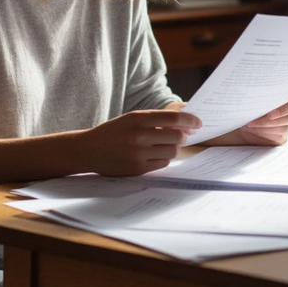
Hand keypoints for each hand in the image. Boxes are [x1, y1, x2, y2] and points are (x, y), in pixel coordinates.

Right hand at [77, 109, 200, 175]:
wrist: (88, 149)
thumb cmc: (113, 132)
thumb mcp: (131, 119)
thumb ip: (155, 121)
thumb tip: (184, 125)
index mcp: (138, 118)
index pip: (174, 118)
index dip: (190, 120)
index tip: (198, 122)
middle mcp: (139, 135)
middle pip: (177, 136)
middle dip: (183, 136)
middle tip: (182, 136)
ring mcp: (138, 153)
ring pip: (172, 151)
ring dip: (174, 148)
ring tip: (165, 145)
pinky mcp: (138, 168)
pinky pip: (163, 163)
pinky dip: (164, 158)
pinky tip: (156, 154)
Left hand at [208, 94, 287, 145]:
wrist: (248, 117)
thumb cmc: (255, 102)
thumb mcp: (258, 95)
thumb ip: (263, 93)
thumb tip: (257, 94)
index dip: (285, 108)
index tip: (270, 113)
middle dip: (270, 120)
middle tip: (254, 120)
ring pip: (284, 128)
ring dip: (264, 127)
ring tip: (249, 124)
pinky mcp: (283, 137)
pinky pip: (278, 137)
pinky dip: (264, 134)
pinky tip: (253, 129)